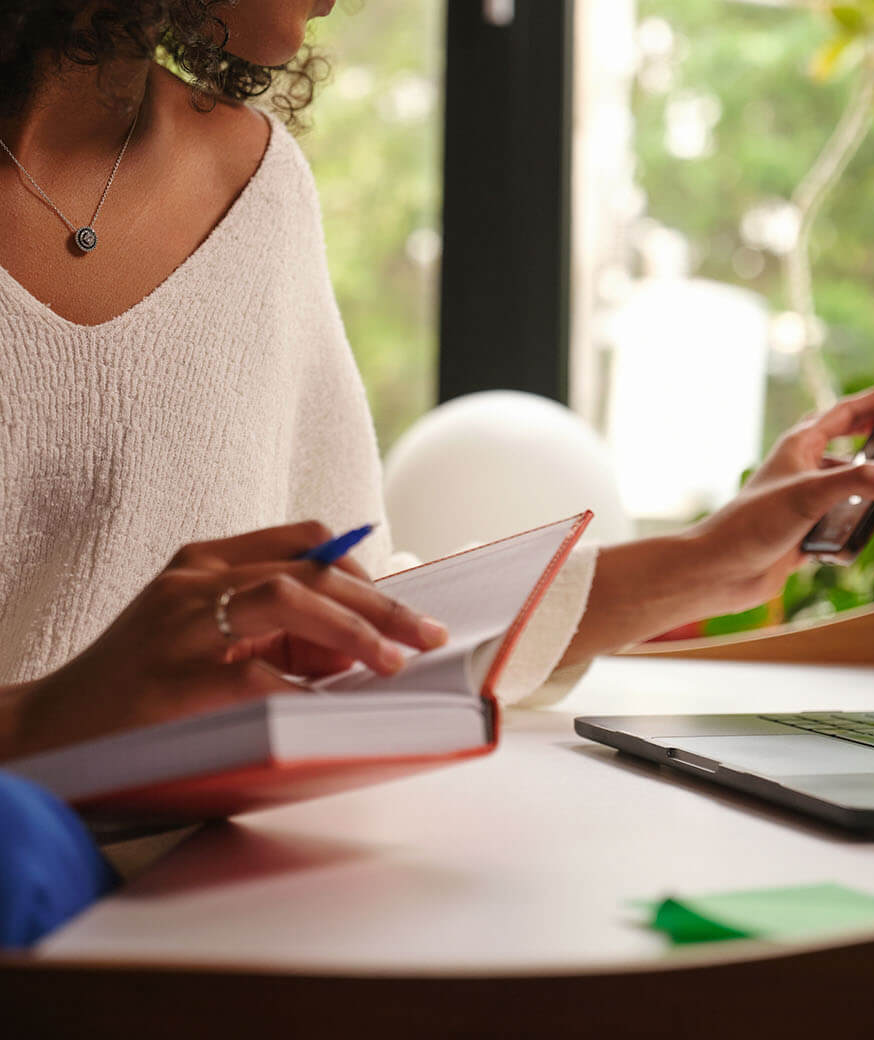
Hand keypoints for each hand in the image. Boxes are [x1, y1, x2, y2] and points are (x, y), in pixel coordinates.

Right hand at [13, 521, 448, 757]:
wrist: (47, 732)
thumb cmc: (138, 692)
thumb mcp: (203, 639)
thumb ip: (270, 631)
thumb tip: (362, 645)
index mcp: (205, 561)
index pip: (306, 541)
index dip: (365, 570)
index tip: (406, 605)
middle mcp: (194, 580)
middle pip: (311, 567)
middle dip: (381, 603)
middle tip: (427, 635)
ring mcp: (180, 624)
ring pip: (290, 598)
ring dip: (354, 630)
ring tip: (392, 663)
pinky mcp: (171, 679)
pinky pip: (256, 672)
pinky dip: (302, 688)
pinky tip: (326, 706)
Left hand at [679, 382, 873, 616]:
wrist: (721, 570)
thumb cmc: (754, 522)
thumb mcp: (812, 495)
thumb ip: (861, 482)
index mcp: (800, 446)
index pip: (844, 413)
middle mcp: (801, 467)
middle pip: (842, 439)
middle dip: (870, 428)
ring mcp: (802, 498)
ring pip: (842, 479)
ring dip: (865, 474)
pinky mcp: (804, 528)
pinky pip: (838, 515)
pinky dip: (857, 516)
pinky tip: (870, 524)